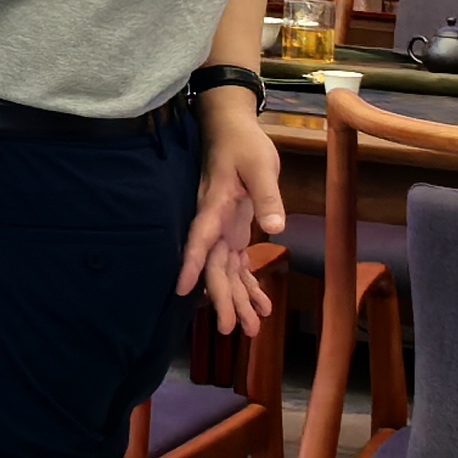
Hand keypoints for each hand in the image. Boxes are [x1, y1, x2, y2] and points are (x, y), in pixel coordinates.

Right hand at [180, 87, 287, 333]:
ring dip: (238, 298)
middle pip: (215, 266)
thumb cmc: (244, 144)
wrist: (232, 127)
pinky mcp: (232, 228)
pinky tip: (259, 303)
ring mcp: (222, 227)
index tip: (183, 291)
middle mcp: (214, 222)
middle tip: (233, 330)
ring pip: (226, 270)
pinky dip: (247, 283)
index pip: (201, 239)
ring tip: (252, 329)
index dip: (193, 265)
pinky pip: (237, 262)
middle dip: (223, 298)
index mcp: (215, 206)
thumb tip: (274, 229)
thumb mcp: (260, 166)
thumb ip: (267, 198)